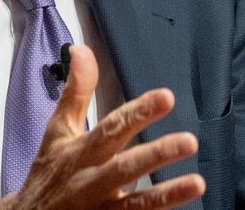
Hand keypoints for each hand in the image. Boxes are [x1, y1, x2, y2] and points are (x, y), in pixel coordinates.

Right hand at [0, 45, 204, 208]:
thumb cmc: (48, 172)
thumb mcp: (57, 131)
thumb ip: (76, 91)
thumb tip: (82, 50)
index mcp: (81, 151)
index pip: (112, 127)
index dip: (138, 112)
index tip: (166, 97)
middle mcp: (90, 179)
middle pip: (125, 166)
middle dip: (157, 154)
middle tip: (189, 141)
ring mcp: (100, 209)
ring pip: (135, 203)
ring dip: (166, 194)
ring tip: (197, 183)